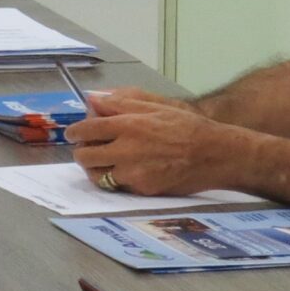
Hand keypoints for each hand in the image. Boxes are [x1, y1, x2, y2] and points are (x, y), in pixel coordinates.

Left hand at [67, 95, 243, 196]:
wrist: (216, 154)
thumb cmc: (188, 127)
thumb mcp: (156, 106)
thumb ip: (122, 103)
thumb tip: (93, 100)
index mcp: (129, 125)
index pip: (86, 130)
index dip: (75, 132)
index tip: (73, 134)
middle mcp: (127, 150)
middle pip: (85, 156)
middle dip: (82, 152)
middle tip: (87, 149)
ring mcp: (134, 173)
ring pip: (97, 175)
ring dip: (95, 169)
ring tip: (103, 162)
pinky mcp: (143, 190)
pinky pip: (118, 186)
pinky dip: (116, 180)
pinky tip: (124, 171)